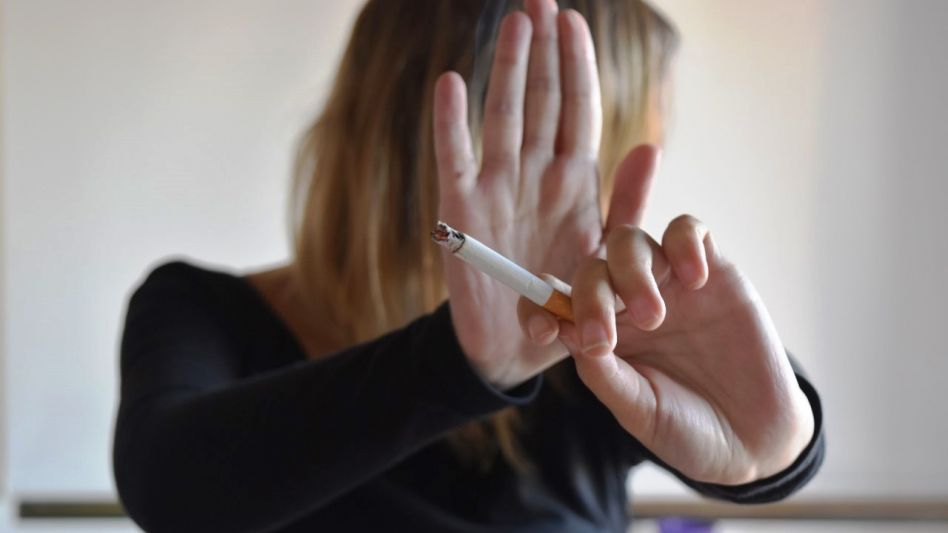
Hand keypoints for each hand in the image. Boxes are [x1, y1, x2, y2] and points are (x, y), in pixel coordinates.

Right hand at [435, 2, 651, 387]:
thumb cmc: (565, 301)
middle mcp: (534, 175)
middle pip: (540, 99)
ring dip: (507, 68)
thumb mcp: (607, 254)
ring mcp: (497, 188)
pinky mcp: (461, 212)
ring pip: (503, 117)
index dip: (576, 66)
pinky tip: (451, 83)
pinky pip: (455, 160)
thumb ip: (627, 203)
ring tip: (515, 21)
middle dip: (542, 50)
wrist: (517, 348)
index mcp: (573, 182)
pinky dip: (451, 124)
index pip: (577, 110)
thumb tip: (649, 146)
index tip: (575, 21)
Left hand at [527, 216, 814, 484]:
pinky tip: (694, 280)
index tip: (541, 332)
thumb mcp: (638, 410)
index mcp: (600, 335)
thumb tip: (566, 330)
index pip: (554, 302)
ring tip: (654, 316)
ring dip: (631, 272)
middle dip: (589, 296)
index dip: (537, 305)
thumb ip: (603, 373)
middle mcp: (627, 303)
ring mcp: (669, 284)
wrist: (756, 439)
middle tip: (604, 336)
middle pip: (591, 268)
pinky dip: (683, 244)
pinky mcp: (713, 271)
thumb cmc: (688, 428)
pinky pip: (687, 231)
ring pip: (631, 242)